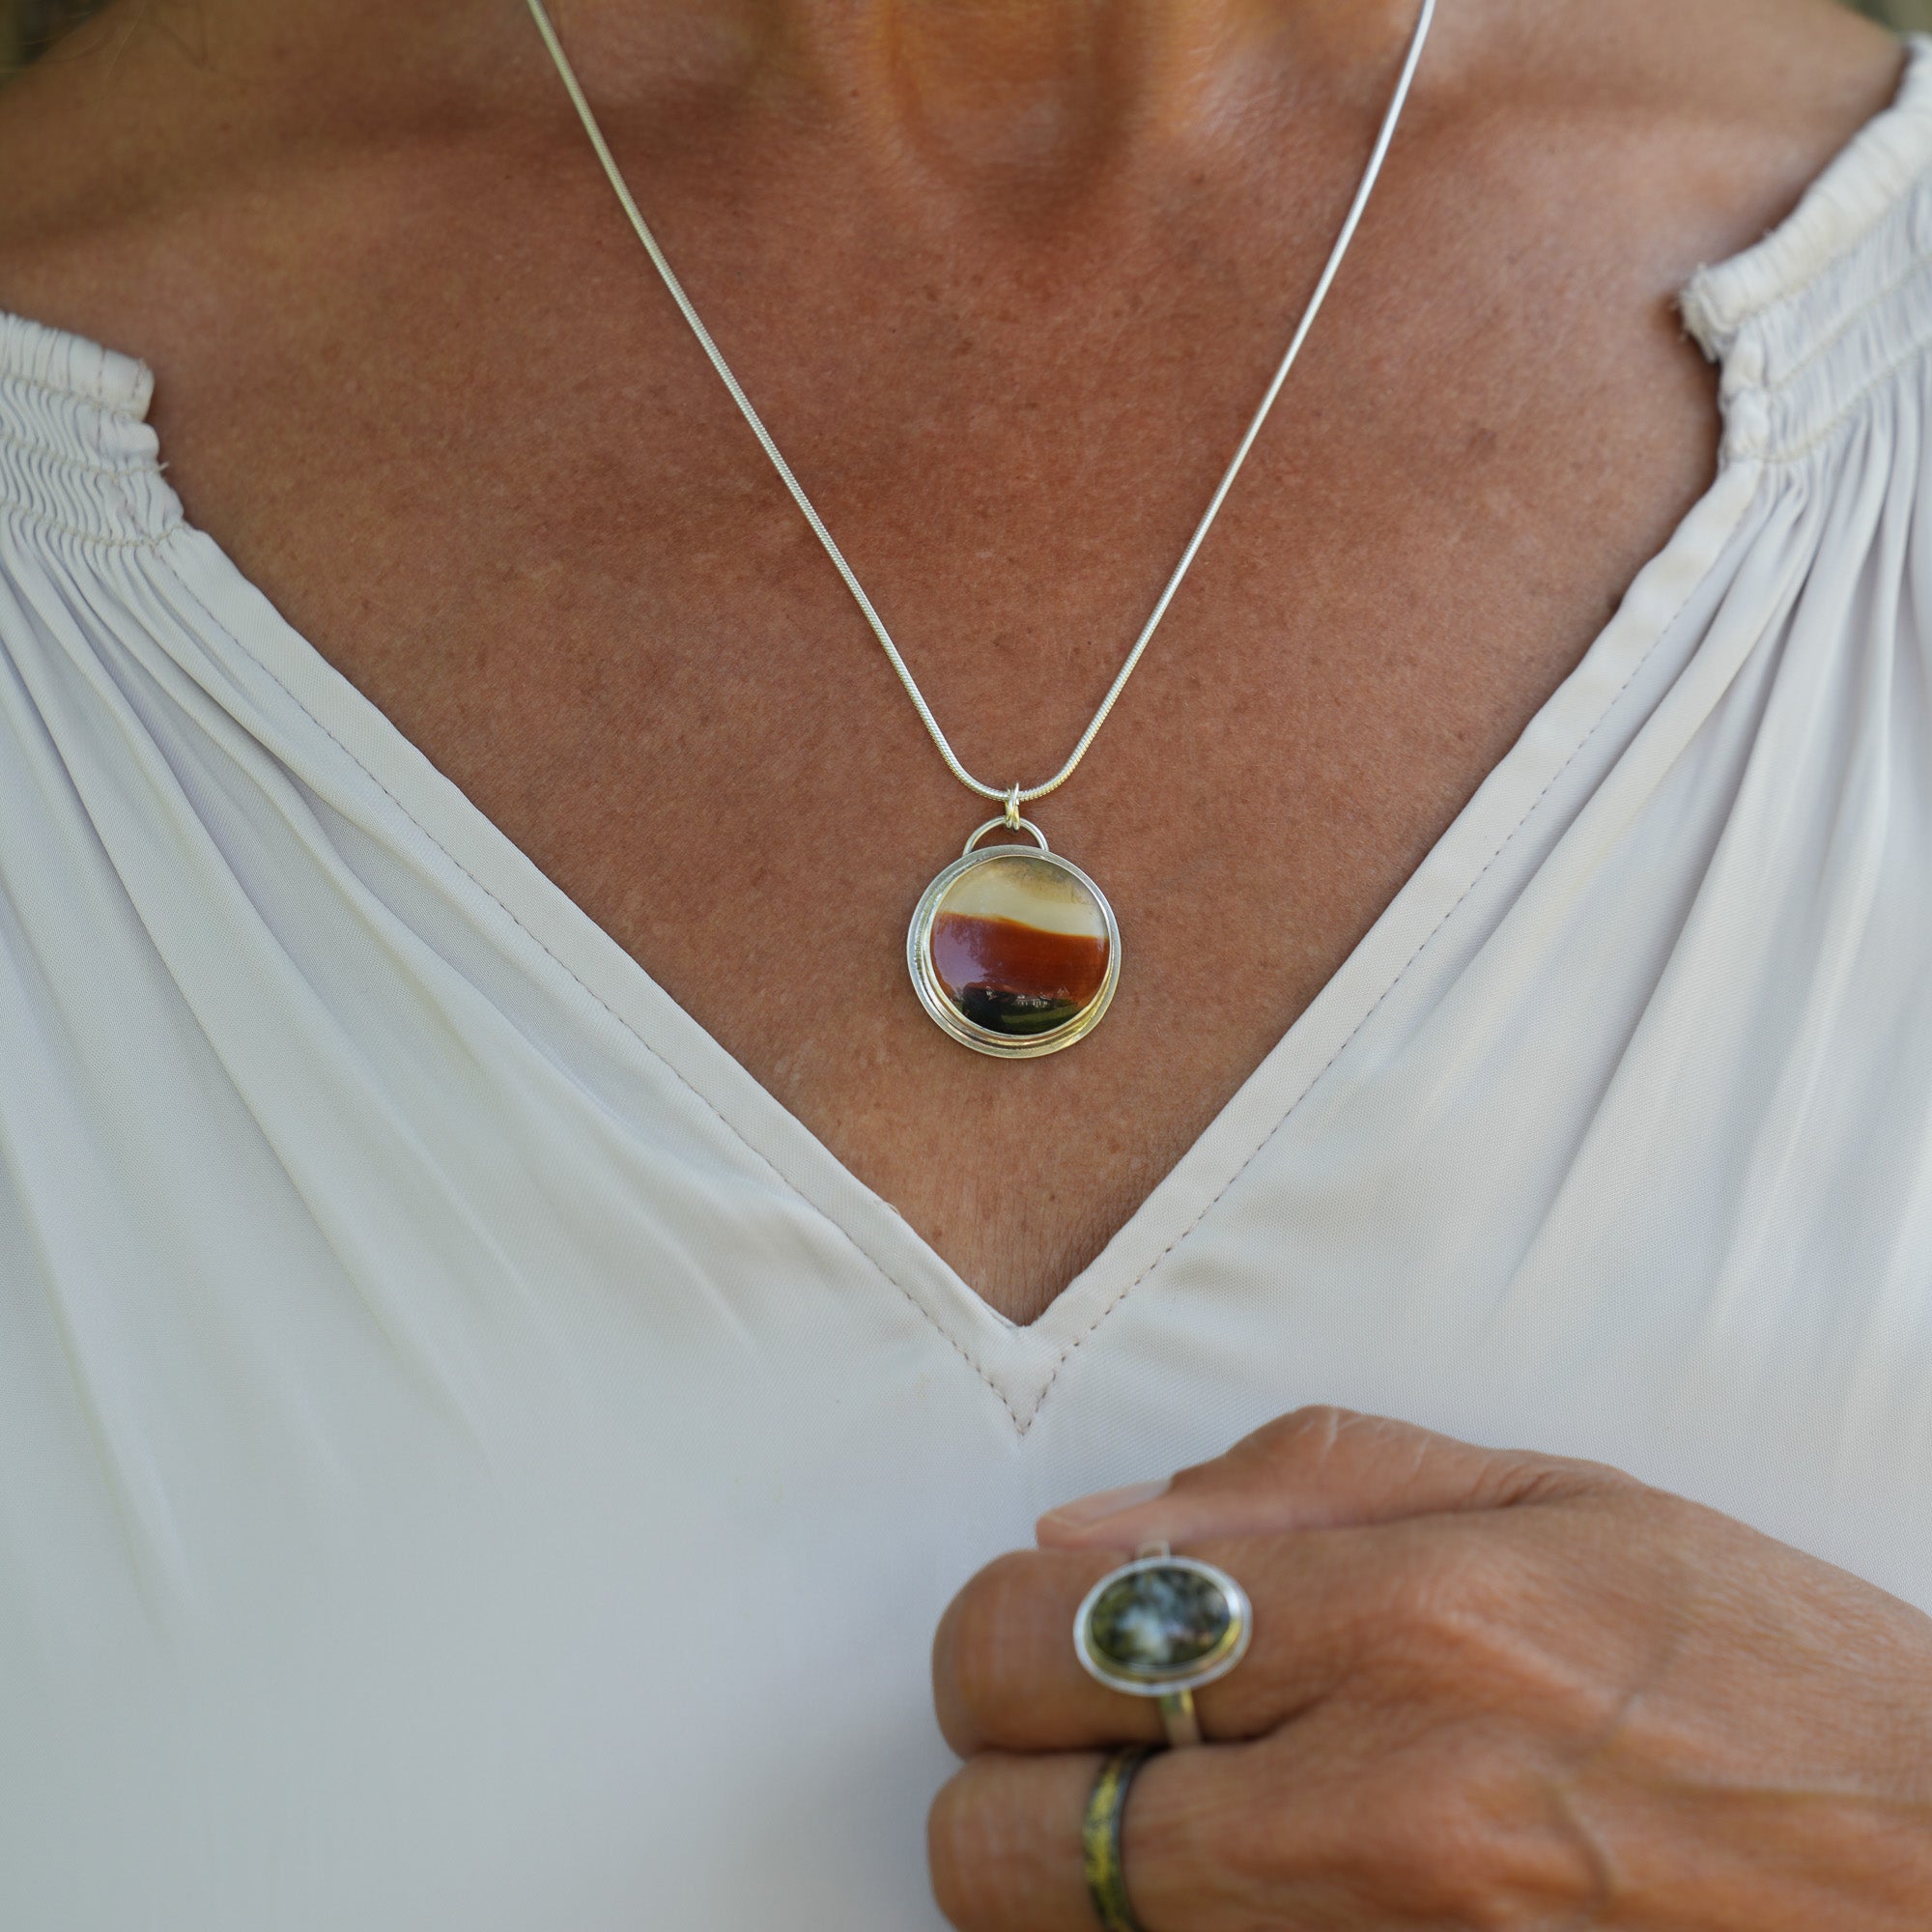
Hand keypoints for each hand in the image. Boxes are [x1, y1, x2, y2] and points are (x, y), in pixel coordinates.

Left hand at [928, 1407, 1931, 1927]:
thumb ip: (1302, 1485)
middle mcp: (1385, 1816)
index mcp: (1412, 1625)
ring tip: (1171, 1830)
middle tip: (1080, 1752)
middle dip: (1004, 1787)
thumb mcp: (1561, 1503)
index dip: (996, 1635)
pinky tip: (1244, 1904)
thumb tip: (1086, 1525)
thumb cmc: (1775, 1688)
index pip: (1044, 1633)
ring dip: (1076, 1896)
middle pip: (1007, 1840)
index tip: (1040, 1633)